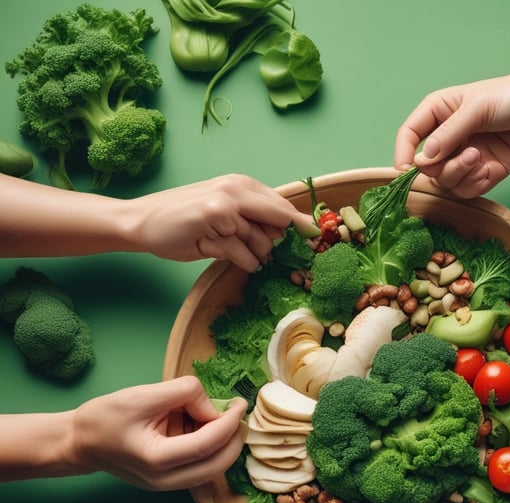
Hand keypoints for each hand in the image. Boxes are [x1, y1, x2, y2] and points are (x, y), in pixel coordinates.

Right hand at [72, 376, 247, 490]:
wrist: (80, 442)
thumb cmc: (105, 417)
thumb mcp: (143, 395)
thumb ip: (182, 393)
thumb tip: (213, 405)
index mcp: (157, 459)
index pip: (207, 444)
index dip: (229, 423)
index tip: (240, 403)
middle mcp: (166, 480)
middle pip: (218, 464)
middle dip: (234, 438)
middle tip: (238, 412)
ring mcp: (168, 485)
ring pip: (213, 468)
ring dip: (224, 444)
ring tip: (216, 416)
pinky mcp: (171, 480)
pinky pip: (201, 467)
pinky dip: (211, 448)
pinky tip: (202, 426)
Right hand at [128, 174, 315, 271]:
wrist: (142, 222)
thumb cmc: (183, 220)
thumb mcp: (222, 213)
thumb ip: (253, 219)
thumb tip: (288, 235)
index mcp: (241, 184)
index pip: (282, 206)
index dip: (300, 225)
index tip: (316, 239)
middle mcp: (236, 189)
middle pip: (278, 222)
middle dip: (276, 243)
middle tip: (262, 252)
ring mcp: (226, 202)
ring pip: (262, 242)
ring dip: (253, 254)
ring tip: (230, 248)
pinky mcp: (214, 219)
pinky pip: (243, 253)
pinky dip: (240, 261)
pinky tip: (222, 253)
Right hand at [394, 65, 509, 197]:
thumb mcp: (478, 108)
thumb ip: (448, 134)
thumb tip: (422, 159)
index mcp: (441, 111)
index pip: (409, 134)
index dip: (403, 153)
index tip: (406, 170)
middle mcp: (451, 135)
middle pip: (427, 166)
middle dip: (444, 167)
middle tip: (469, 156)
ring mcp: (468, 155)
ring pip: (447, 181)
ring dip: (462, 176)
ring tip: (482, 160)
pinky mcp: (487, 171)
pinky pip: (468, 190)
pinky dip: (478, 184)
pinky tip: (493, 170)